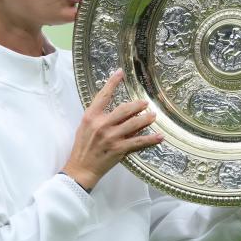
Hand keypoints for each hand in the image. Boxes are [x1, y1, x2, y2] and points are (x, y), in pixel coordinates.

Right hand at [63, 69, 162, 190]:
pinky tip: (159, 136)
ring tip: (153, 116)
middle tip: (145, 103)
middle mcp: (101, 124)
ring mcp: (111, 137)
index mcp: (91, 116)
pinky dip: (150, 139)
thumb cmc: (82, 147)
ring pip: (133, 124)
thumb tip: (116, 110)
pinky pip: (138, 142)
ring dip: (146, 119)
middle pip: (124, 109)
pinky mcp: (119, 148)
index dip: (112, 83)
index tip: (120, 72)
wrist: (81, 168)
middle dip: (137, 105)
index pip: (103, 96)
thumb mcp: (85, 127)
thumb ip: (98, 117)